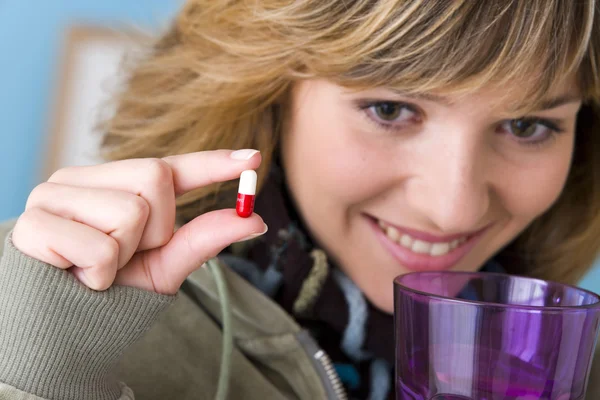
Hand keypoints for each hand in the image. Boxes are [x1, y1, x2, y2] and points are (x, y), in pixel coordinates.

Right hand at [12, 149, 266, 294]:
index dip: (212, 162)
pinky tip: (74, 276)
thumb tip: (256, 221)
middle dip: (156, 228)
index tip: (254, 158)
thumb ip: (203, 239)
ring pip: (130, 212)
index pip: (169, 166)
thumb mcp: (163, 265)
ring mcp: (53, 195)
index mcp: (114, 185)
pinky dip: (99, 275)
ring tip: (96, 268)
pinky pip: (99, 248)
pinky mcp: (32, 224)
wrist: (53, 328)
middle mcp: (82, 179)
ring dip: (124, 256)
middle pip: (155, 176)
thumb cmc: (109, 290)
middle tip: (125, 254)